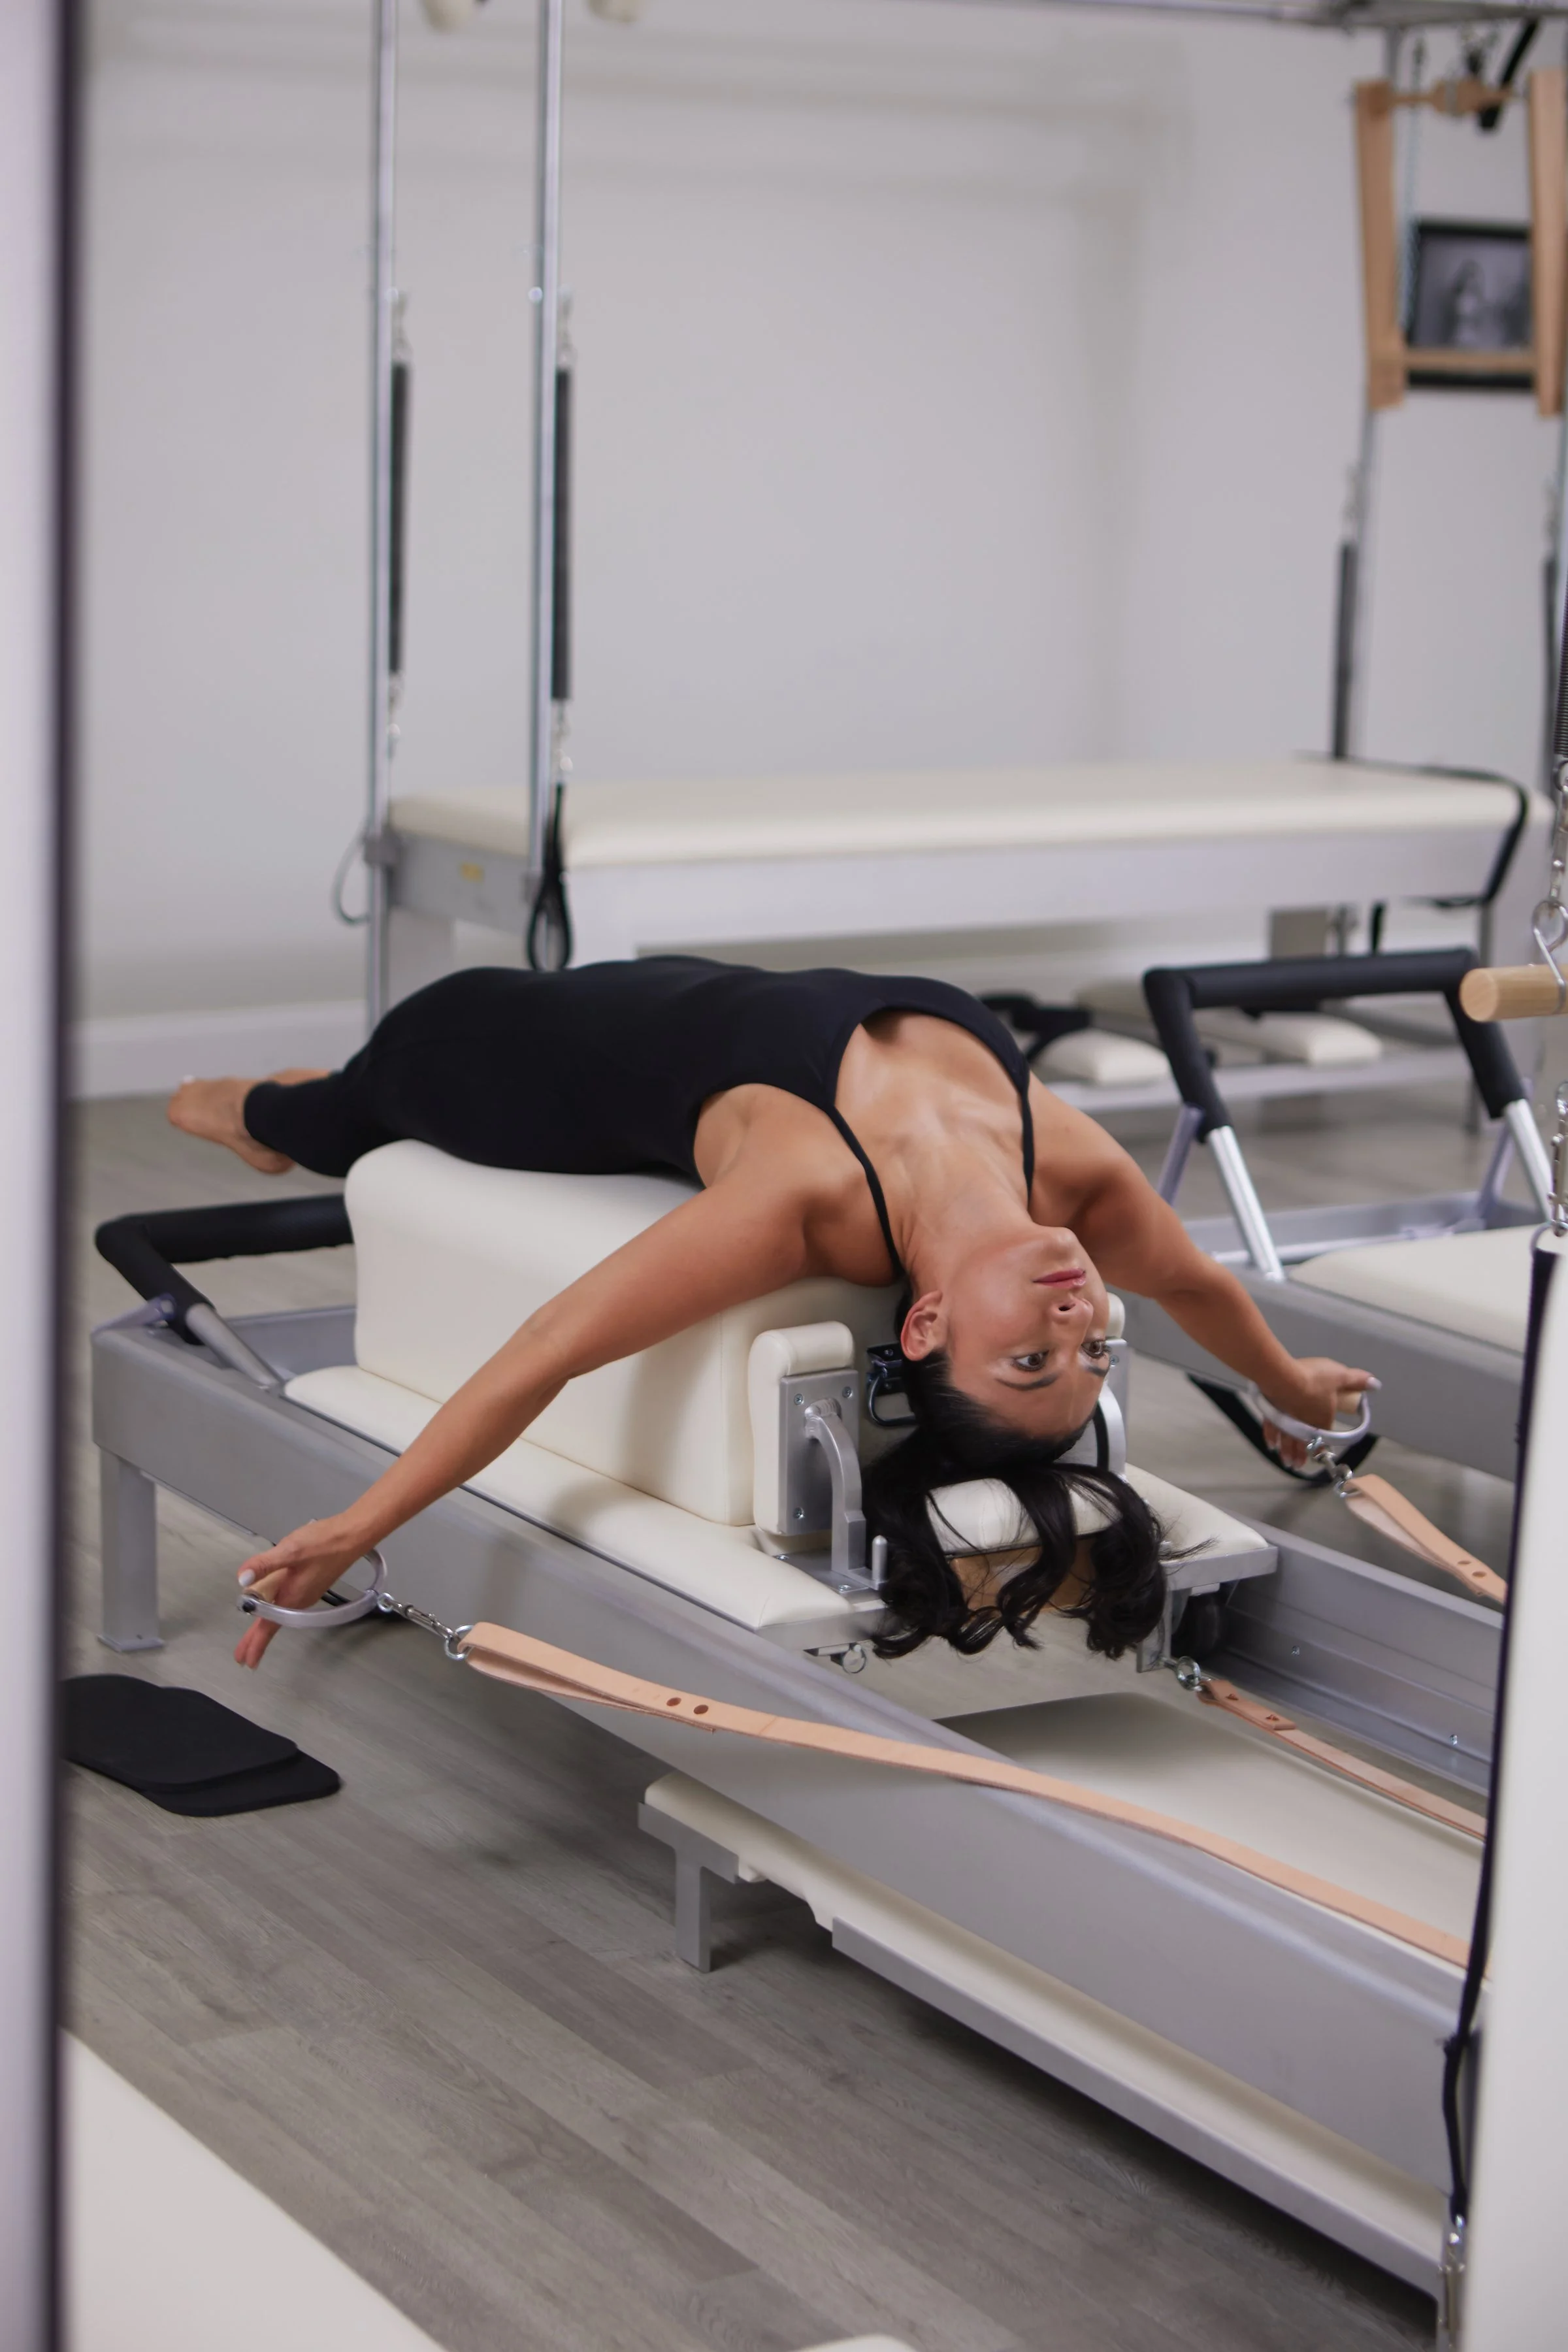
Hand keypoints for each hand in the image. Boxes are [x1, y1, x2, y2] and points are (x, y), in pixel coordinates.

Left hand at [233, 1516, 369, 1668]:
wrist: (353, 1535)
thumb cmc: (324, 1543)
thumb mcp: (290, 1550)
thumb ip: (264, 1564)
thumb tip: (242, 1580)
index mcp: (292, 1596)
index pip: (268, 1626)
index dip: (254, 1643)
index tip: (243, 1660)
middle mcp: (299, 1599)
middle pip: (273, 1623)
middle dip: (256, 1640)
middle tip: (242, 1657)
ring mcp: (305, 1592)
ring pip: (279, 1611)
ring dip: (265, 1624)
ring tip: (252, 1635)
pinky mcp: (309, 1583)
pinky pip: (286, 1600)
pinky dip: (274, 1606)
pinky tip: (269, 1600)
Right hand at [1259, 1359, 1376, 1470]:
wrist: (1283, 1377)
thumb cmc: (1314, 1379)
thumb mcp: (1339, 1376)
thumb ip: (1356, 1380)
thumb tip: (1376, 1384)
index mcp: (1322, 1419)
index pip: (1325, 1436)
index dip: (1324, 1446)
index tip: (1323, 1453)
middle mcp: (1304, 1425)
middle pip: (1303, 1443)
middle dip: (1301, 1455)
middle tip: (1299, 1465)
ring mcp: (1286, 1421)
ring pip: (1286, 1441)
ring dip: (1287, 1452)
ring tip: (1287, 1462)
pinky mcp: (1272, 1414)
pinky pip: (1271, 1430)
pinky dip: (1271, 1438)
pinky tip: (1271, 1445)